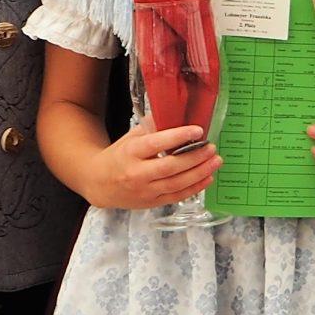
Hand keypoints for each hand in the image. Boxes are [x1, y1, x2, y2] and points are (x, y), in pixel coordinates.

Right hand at [75, 120, 220, 209]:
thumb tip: (177, 112)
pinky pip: (177, 196)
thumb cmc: (119, 156)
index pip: (156, 144)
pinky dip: (195, 187)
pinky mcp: (152, 202)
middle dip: (194, 157)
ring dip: (200, 172)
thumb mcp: (131, 138)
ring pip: (176, 183)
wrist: (98, 183)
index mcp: (130, 153)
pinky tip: (208, 177)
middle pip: (170, 167)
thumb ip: (152, 128)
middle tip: (211, 148)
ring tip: (216, 161)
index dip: (178, 136)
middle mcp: (137, 174)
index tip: (198, 130)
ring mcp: (145, 191)